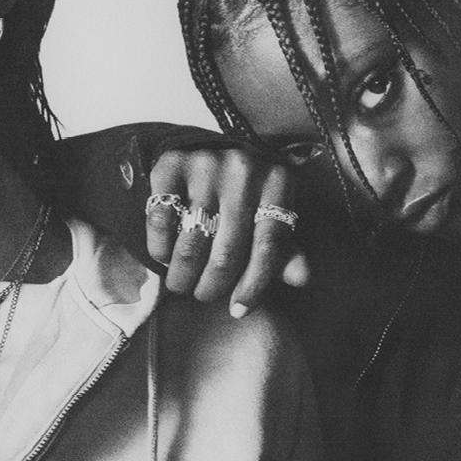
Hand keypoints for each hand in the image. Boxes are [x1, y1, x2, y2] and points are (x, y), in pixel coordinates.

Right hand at [145, 147, 309, 316]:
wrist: (207, 149)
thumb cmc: (245, 195)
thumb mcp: (269, 216)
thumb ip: (284, 249)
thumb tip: (301, 278)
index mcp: (278, 182)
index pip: (268, 246)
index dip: (253, 285)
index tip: (238, 310)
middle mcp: (245, 169)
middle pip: (227, 252)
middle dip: (212, 286)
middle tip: (203, 295)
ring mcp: (206, 165)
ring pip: (192, 243)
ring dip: (182, 276)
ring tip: (181, 283)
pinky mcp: (172, 165)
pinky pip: (161, 222)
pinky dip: (160, 249)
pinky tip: (164, 256)